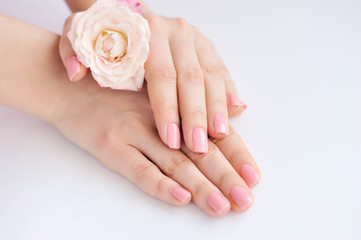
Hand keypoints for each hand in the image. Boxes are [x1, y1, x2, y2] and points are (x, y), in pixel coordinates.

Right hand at [53, 77, 259, 216]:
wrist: (69, 88)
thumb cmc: (113, 95)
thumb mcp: (151, 98)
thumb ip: (181, 113)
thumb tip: (220, 125)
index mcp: (173, 107)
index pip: (211, 132)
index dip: (236, 154)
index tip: (253, 176)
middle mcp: (159, 119)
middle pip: (199, 151)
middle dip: (226, 176)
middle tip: (245, 199)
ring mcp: (134, 131)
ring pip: (174, 162)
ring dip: (200, 186)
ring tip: (221, 205)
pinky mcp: (110, 144)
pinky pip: (137, 167)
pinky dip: (159, 184)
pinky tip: (179, 196)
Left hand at [58, 11, 246, 153]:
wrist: (125, 16)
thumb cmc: (104, 33)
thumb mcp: (79, 36)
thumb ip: (72, 52)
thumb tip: (76, 73)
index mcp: (147, 32)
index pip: (161, 76)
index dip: (167, 110)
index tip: (171, 139)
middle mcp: (175, 33)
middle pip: (191, 79)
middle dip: (196, 116)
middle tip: (199, 146)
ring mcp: (194, 38)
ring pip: (210, 76)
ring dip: (217, 108)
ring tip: (219, 136)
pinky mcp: (206, 46)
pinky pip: (221, 69)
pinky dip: (228, 90)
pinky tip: (235, 110)